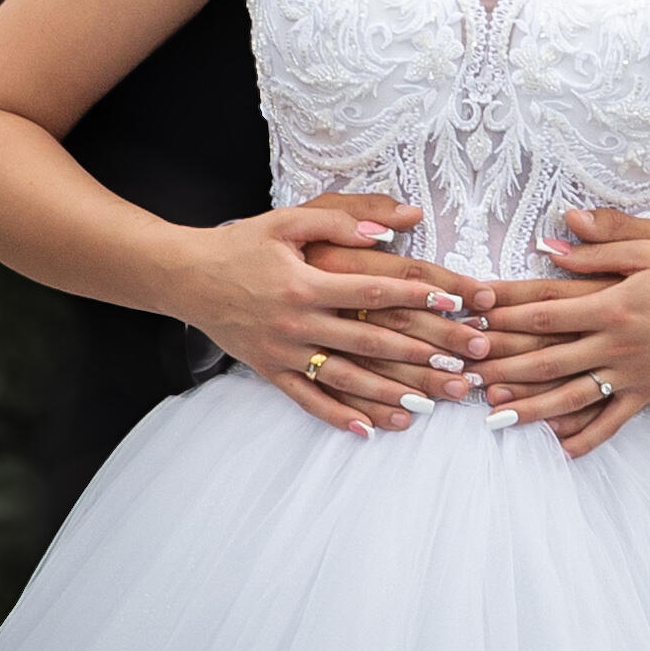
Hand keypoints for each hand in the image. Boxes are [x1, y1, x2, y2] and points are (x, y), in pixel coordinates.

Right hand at [171, 194, 485, 438]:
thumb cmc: (242, 244)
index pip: (373, 290)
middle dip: (421, 353)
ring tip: (432, 402)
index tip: (457, 303)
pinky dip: (339, 416)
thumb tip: (390, 227)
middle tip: (462, 364)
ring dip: (391, 392)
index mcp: (305, 281)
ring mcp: (284, 352)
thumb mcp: (286, 221)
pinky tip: (372, 429)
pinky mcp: (270, 372)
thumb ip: (338, 222)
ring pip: (346, 378)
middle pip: (370, 341)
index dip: (418, 296)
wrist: (187, 277)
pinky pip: (309, 401)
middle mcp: (297, 321)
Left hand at [481, 207, 649, 457]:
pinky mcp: (644, 395)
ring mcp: (629, 375)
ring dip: (529, 406)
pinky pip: (610, 422)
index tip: (475, 313)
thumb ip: (604, 239)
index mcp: (612, 303)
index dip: (506, 312)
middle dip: (503, 364)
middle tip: (466, 370)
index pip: (546, 309)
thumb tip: (557, 233)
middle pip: (547, 357)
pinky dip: (585, 438)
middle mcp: (615, 344)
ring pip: (570, 396)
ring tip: (492, 413)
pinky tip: (557, 448)